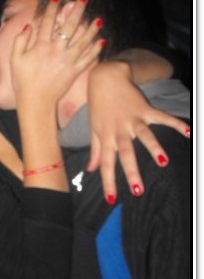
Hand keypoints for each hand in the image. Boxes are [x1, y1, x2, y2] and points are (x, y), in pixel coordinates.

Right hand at [11, 0, 103, 112]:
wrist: (35, 102)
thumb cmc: (23, 82)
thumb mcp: (15, 60)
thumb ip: (20, 41)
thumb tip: (28, 26)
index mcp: (40, 47)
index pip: (47, 22)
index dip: (52, 8)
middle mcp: (56, 51)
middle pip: (68, 27)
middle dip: (76, 11)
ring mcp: (67, 61)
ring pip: (82, 41)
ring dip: (91, 29)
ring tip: (98, 19)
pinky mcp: (74, 72)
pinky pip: (87, 59)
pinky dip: (95, 50)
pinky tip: (101, 41)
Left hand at [87, 60, 190, 200]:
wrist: (105, 78)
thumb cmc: (98, 106)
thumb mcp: (94, 129)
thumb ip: (96, 150)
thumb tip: (91, 170)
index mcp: (106, 138)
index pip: (106, 164)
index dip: (108, 182)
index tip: (112, 200)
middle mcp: (119, 130)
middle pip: (126, 154)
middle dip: (131, 172)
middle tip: (138, 190)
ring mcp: (133, 119)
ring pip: (144, 136)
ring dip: (154, 148)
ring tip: (163, 162)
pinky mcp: (145, 109)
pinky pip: (162, 117)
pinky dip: (175, 123)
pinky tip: (188, 131)